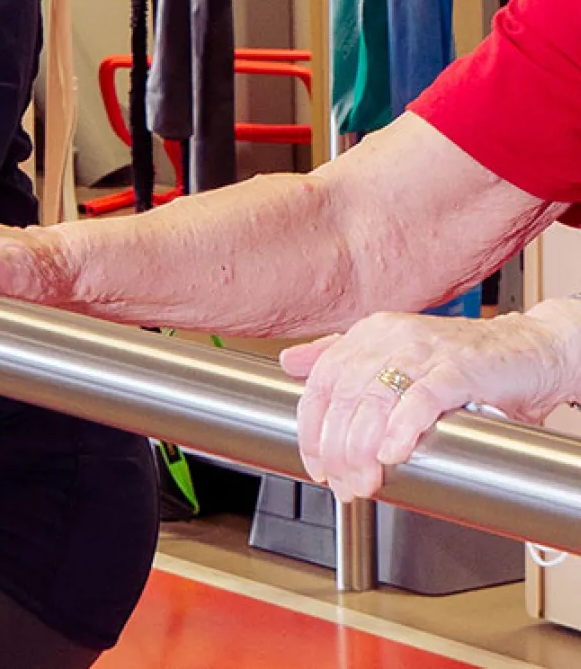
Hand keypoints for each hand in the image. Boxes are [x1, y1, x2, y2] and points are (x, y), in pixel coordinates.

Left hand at [278, 310, 564, 502]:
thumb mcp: (393, 354)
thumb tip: (290, 362)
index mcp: (371, 333)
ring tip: (366, 482)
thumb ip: (341, 357)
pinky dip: (403, 427)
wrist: (528, 351)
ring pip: (376, 398)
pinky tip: (394, 454)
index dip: (312, 428)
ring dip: (364, 448)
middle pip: (345, 395)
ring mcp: (425, 350)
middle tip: (343, 485)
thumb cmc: (462, 362)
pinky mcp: (460, 367)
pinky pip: (423, 396)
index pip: (322, 380)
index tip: (316, 466)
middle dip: (337, 448)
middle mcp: (392, 336)